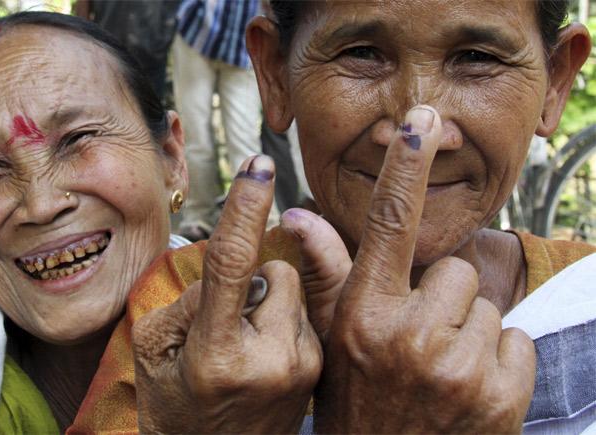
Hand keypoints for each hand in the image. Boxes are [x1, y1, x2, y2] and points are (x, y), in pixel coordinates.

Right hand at [132, 155, 321, 433]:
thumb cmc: (175, 406)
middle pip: (276, 271)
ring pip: (294, 289)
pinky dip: (285, 317)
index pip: (231, 262)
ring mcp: (301, 368)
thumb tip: (229, 259)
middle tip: (230, 318)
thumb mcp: (153, 349)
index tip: (258, 164)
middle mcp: (268, 360)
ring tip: (249, 342)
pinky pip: (306, 312)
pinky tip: (267, 352)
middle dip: (254, 277)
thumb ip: (186, 297)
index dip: (244, 208)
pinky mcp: (319, 370)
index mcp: (215, 354)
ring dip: (271, 299)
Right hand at [310, 106, 535, 432]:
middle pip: (453, 270)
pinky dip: (498, 362)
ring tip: (439, 368)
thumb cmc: (358, 399)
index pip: (387, 224)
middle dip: (441, 297)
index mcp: (363, 317)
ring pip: (486, 306)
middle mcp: (406, 339)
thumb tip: (296, 215)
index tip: (422, 121)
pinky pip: (515, 341)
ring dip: (468, 331)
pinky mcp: (499, 397)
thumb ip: (324, 270)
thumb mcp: (333, 338)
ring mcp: (456, 370)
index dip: (404, 167)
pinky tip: (466, 390)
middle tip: (417, 338)